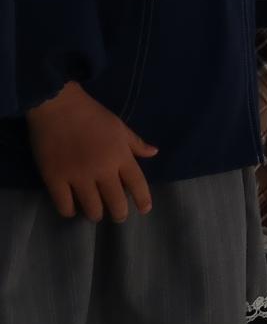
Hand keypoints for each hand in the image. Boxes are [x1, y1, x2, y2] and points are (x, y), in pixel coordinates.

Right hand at [25, 83, 155, 220]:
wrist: (58, 107)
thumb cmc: (92, 115)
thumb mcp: (120, 126)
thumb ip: (136, 143)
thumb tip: (154, 153)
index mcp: (121, 156)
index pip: (137, 184)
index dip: (143, 199)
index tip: (145, 209)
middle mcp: (102, 170)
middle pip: (116, 201)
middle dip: (119, 213)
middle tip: (118, 216)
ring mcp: (78, 176)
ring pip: (92, 208)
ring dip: (96, 214)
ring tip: (96, 213)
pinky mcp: (55, 179)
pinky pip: (64, 205)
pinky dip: (70, 211)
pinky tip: (72, 209)